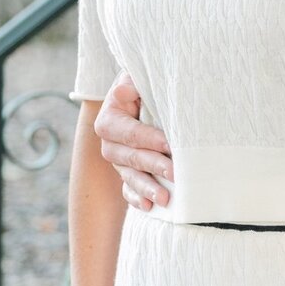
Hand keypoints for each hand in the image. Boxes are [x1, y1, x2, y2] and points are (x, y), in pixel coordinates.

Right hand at [94, 74, 173, 209]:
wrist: (143, 96)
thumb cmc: (144, 85)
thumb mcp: (137, 78)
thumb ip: (133, 83)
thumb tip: (126, 90)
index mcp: (109, 119)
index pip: (130, 132)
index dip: (149, 139)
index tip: (170, 145)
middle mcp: (109, 143)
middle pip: (130, 158)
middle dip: (153, 166)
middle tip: (175, 173)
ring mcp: (118, 161)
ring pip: (130, 177)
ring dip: (147, 188)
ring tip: (165, 198)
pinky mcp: (127, 173)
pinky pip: (128, 190)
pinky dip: (137, 199)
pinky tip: (149, 207)